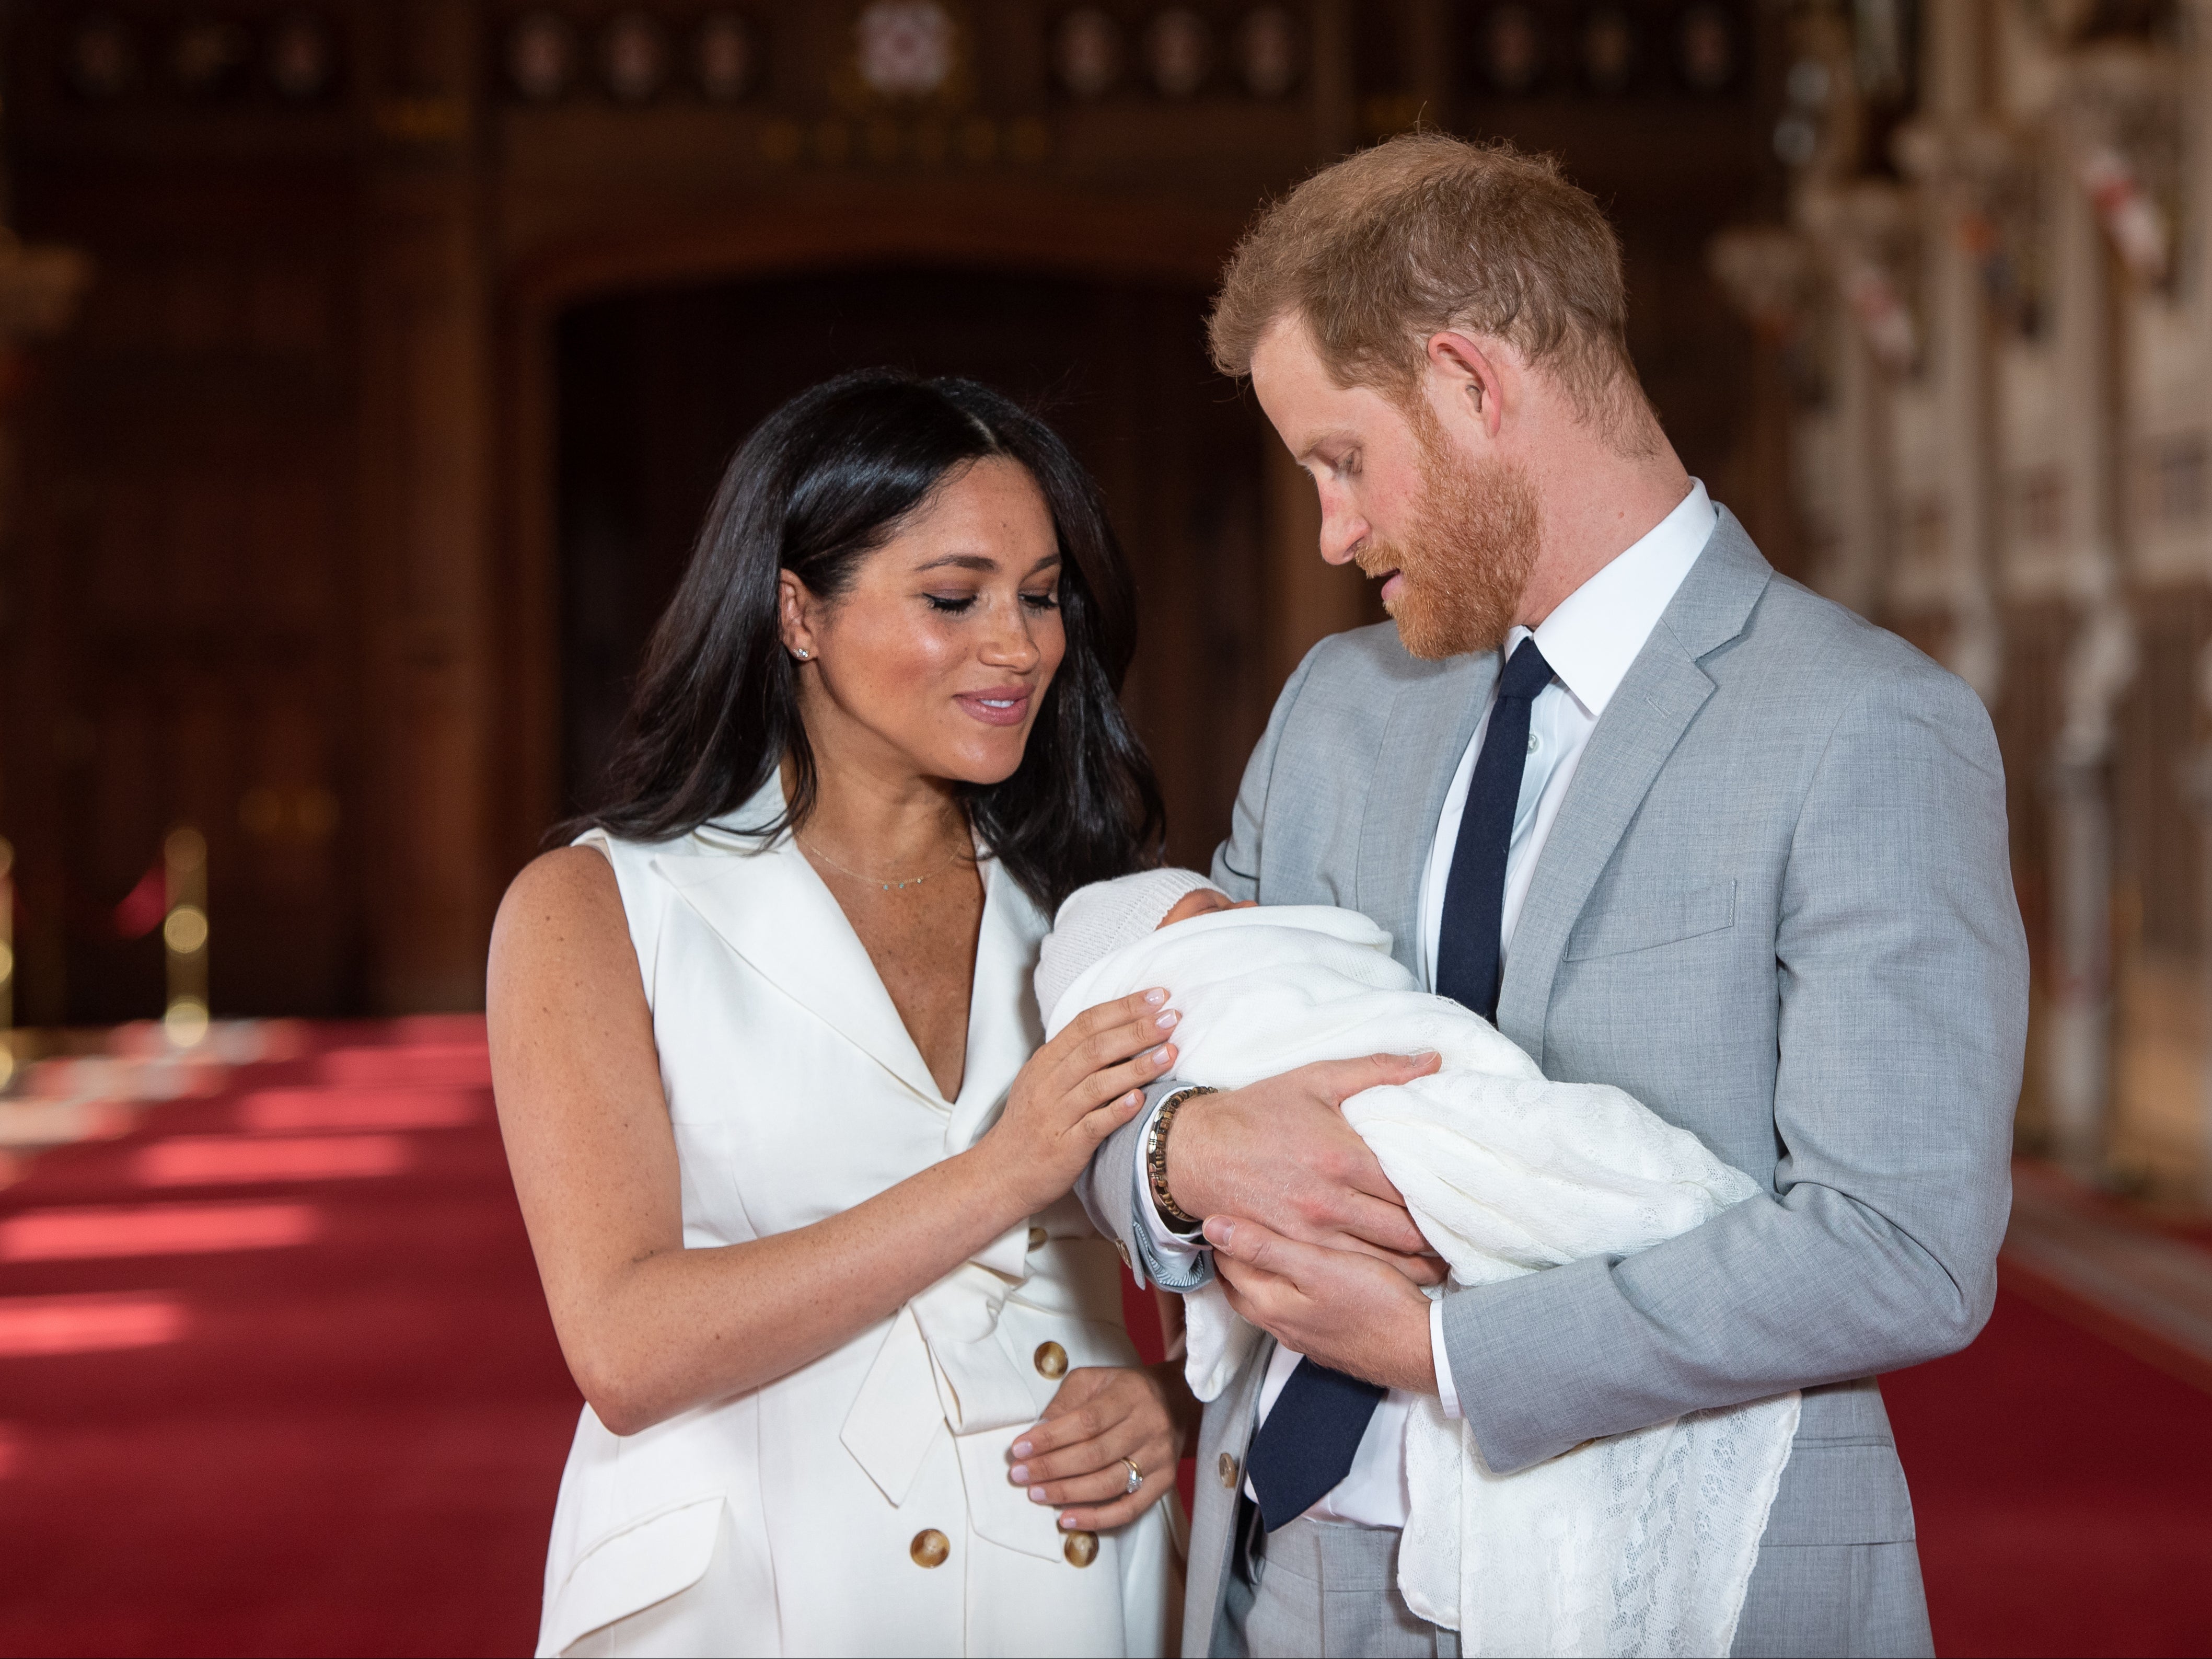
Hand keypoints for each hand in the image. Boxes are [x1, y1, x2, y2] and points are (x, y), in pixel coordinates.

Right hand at [974, 990, 1179, 1217]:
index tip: (1158, 996)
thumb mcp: (1043, 1082)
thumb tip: (1122, 1030)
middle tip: (1172, 1017)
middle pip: (1095, 1048)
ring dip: (1137, 1067)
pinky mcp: (1064, 1147)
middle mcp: (1048, 1084)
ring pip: (1098, 1084)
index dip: (1124, 1006)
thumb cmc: (1030, 1126)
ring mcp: (1055, 1115)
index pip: (1086, 1023)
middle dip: (1137, 1029)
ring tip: (1171, 1053)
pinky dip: (1117, 1110)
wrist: (1000, 1174)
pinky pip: (1093, 1125)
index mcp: (1045, 1062)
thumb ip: (1074, 1057)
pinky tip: (1141, 1099)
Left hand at [1008, 1363, 1192, 1531]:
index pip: (1086, 1421)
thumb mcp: (1093, 1380)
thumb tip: (1037, 1434)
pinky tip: (1067, 1519)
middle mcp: (1149, 1425)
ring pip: (1109, 1484)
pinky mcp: (1165, 1481)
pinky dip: (1097, 1519)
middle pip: (1095, 1455)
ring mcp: (1160, 1456)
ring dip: (1067, 1493)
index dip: (1050, 1438)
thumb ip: (1065, 1402)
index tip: (1019, 1449)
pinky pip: (1130, 1509)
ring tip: (1036, 1494)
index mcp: (1130, 1395)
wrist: (1176, 1400)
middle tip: (1019, 1475)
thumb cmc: (1123, 1390)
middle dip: (1051, 1468)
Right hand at [1167, 1053, 1445, 1280]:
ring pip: (1382, 1263)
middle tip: (1463, 1239)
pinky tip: (1399, 1280)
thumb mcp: (1317, 1079)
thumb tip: (1433, 1059)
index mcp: (1344, 1157)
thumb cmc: (1257, 1111)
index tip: (1466, 1201)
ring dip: (1417, 1267)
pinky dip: (1378, 1278)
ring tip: (1443, 1265)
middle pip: (1406, 1233)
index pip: (1413, 1188)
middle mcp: (1331, 1201)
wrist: (1194, 1150)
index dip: (1445, 1199)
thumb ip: (1379, 1070)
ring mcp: (1311, 1232)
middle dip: (1439, 1240)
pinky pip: (1347, 1273)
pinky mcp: (1292, 1250)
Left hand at [1205, 1215, 1438, 1392]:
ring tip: (1262, 1246)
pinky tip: (1301, 1280)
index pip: (1228, 1266)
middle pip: (1241, 1288)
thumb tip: (1213, 1227)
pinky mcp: (1327, 1342)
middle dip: (1232, 1258)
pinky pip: (1292, 1313)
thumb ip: (1264, 1247)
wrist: (1421, 1350)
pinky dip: (1284, 1292)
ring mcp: (1304, 1338)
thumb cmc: (1373, 1301)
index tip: (1222, 1209)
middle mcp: (1280, 1326)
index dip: (1223, 1236)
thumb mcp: (1316, 1264)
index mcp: (1270, 1304)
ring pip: (1266, 1302)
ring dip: (1258, 1276)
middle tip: (1235, 1226)